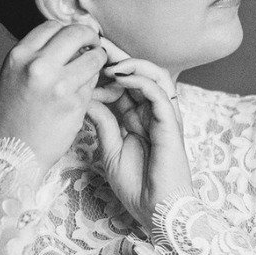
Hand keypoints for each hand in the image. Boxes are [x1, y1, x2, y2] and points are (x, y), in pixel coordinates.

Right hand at [0, 20, 107, 177]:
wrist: (9, 156)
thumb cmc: (10, 118)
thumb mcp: (12, 76)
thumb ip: (35, 56)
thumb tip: (65, 38)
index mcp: (19, 56)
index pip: (53, 26)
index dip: (67, 30)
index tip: (73, 38)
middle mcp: (39, 66)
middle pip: (77, 34)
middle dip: (89, 37)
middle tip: (93, 45)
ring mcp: (59, 85)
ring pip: (93, 57)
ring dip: (97, 59)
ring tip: (93, 67)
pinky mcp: (76, 104)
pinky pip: (94, 83)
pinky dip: (94, 83)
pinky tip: (85, 90)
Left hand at [85, 39, 194, 233]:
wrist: (157, 212)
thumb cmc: (136, 186)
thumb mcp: (108, 150)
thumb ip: (101, 122)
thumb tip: (86, 97)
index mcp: (137, 118)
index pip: (124, 84)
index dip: (105, 68)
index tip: (83, 57)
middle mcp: (152, 113)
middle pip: (139, 74)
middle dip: (117, 57)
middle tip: (96, 42)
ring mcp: (163, 117)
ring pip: (154, 76)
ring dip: (131, 64)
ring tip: (108, 60)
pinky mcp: (171, 125)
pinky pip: (159, 94)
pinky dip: (141, 81)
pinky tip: (121, 77)